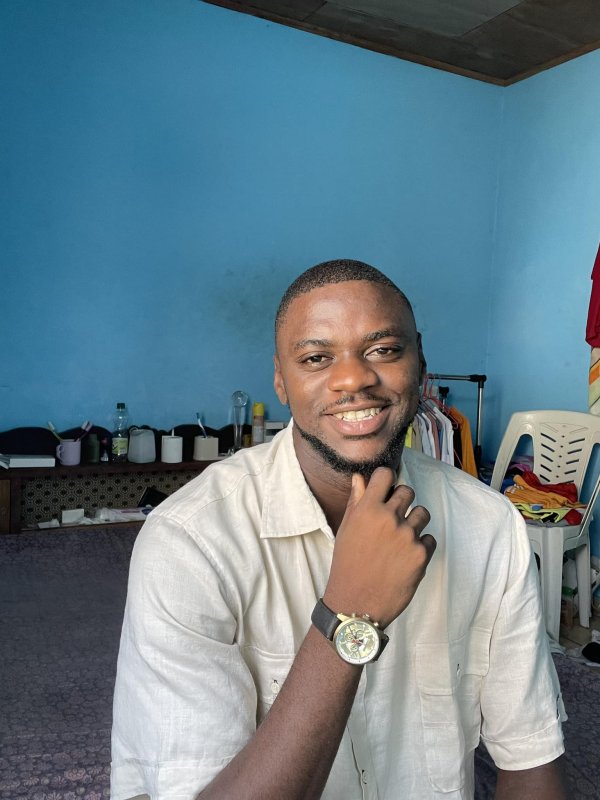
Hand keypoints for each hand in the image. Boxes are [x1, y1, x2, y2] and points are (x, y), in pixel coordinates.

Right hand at [323, 467, 434, 627]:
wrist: (356, 603)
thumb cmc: (347, 565)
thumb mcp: (346, 530)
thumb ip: (356, 502)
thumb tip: (360, 477)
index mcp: (367, 510)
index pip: (385, 475)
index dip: (386, 480)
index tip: (386, 488)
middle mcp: (389, 518)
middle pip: (408, 491)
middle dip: (402, 501)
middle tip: (393, 518)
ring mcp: (407, 536)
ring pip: (423, 513)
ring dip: (414, 522)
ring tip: (401, 539)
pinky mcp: (421, 555)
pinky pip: (429, 538)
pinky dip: (421, 546)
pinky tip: (406, 557)